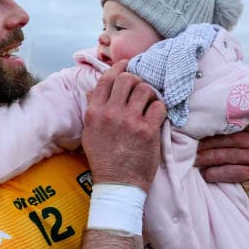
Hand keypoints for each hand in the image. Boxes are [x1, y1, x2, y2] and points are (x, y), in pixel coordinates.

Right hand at [82, 60, 166, 192]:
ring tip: (149, 103)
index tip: (126, 64)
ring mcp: (130, 121)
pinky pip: (158, 106)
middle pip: (127, 79)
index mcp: (95, 113)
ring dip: (149, 94)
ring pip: (145, 89)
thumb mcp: (89, 133)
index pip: (107, 79)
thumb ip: (92, 109)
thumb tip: (93, 90)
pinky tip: (156, 115)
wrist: (118, 183)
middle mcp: (111, 113)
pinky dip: (159, 108)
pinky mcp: (147, 130)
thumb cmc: (104, 159)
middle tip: (140, 88)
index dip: (119, 67)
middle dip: (136, 80)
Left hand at [194, 124, 248, 216]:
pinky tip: (206, 175)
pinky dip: (219, 173)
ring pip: (233, 154)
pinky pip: (238, 171)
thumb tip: (195, 123)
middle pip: (232, 138)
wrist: (248, 202)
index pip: (234, 124)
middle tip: (189, 147)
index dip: (212, 127)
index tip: (192, 129)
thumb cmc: (235, 170)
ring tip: (195, 161)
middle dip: (208, 143)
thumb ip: (224, 134)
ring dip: (210, 157)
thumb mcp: (232, 148)